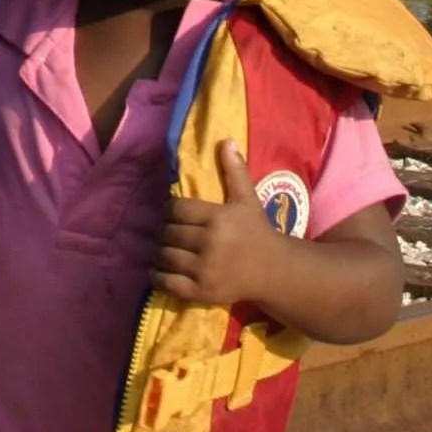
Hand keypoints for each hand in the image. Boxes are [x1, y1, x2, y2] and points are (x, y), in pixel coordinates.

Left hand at [154, 140, 284, 310]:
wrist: (274, 270)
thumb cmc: (257, 231)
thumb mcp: (247, 199)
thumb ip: (235, 170)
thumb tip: (226, 140)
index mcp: (218, 218)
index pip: (177, 209)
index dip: (169, 210)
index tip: (171, 212)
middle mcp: (210, 243)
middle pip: (169, 233)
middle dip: (164, 231)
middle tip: (166, 231)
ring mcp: (205, 269)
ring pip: (166, 257)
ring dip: (159, 252)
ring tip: (163, 248)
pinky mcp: (202, 291)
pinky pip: (169, 283)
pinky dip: (158, 276)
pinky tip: (157, 270)